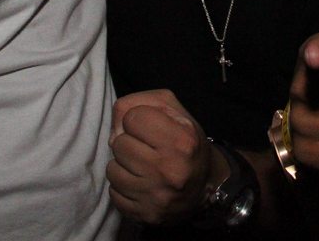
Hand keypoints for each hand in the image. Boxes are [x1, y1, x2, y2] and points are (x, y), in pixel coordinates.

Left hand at [107, 89, 227, 224]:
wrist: (206, 187)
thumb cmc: (187, 144)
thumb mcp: (176, 112)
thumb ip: (142, 102)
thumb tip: (115, 123)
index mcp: (181, 141)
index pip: (132, 117)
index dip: (139, 119)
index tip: (150, 128)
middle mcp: (168, 170)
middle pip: (119, 143)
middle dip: (129, 142)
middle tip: (146, 149)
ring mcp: (155, 196)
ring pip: (112, 169)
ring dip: (123, 165)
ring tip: (141, 166)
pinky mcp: (143, 214)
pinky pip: (113, 193)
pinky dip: (123, 187)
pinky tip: (140, 183)